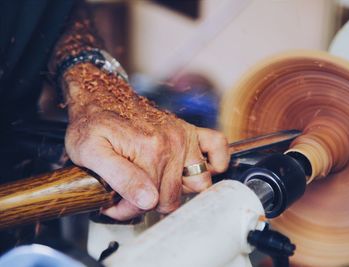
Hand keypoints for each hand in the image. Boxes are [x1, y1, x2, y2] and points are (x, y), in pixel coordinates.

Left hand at [65, 101, 229, 219]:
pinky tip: (194, 168)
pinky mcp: (189, 130)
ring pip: (199, 182)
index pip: (151, 201)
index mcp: (149, 151)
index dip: (129, 207)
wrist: (101, 96)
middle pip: (174, 197)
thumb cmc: (93, 123)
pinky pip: (218, 147)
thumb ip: (120, 178)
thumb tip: (148, 200)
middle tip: (130, 194)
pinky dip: (215, 162)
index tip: (114, 202)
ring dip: (181, 189)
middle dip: (150, 202)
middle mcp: (172, 143)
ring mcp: (184, 136)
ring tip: (159, 183)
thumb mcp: (90, 153)